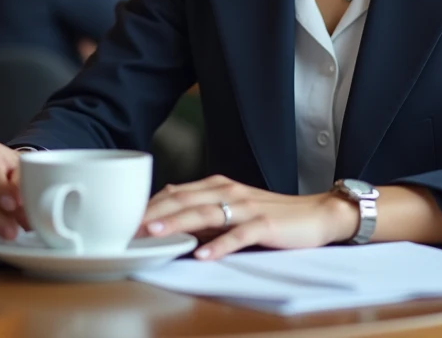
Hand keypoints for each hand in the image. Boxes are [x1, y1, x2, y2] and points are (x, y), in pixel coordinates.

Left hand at [141, 175, 358, 260]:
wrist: (316, 213)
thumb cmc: (273, 215)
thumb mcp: (233, 209)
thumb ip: (204, 212)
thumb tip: (168, 217)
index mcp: (218, 186)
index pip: (176, 193)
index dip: (149, 206)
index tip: (124, 220)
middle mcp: (229, 191)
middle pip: (184, 200)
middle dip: (153, 214)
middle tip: (127, 228)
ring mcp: (247, 207)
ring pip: (205, 213)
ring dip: (177, 223)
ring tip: (154, 234)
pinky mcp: (265, 224)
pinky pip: (238, 235)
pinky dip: (219, 245)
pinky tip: (202, 255)